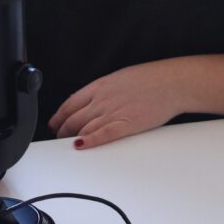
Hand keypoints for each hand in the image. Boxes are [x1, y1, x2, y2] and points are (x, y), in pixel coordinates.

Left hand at [48, 60, 183, 148]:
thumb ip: (104, 90)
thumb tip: (94, 99)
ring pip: (84, 127)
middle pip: (74, 118)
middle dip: (63, 130)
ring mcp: (112, 112)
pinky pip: (103, 135)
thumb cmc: (148, 79)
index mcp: (99, 86)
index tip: (54, 123)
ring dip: (73, 137)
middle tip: (58, 137)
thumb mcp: (119, 78)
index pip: (70, 103)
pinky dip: (89, 141)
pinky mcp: (126, 125)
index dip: (59, 116)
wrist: (169, 83)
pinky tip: (81, 145)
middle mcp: (102, 99)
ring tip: (67, 145)